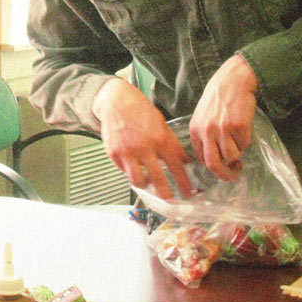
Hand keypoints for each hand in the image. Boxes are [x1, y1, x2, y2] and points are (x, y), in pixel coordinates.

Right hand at [92, 78, 192, 199]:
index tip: (188, 193)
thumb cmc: (139, 110)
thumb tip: (184, 160)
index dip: (184, 183)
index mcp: (160, 139)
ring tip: (149, 184)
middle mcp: (144, 147)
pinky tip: (134, 168)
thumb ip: (173, 143)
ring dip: (145, 186)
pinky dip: (130, 172)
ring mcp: (127, 151)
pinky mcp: (113, 153)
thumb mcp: (162, 124)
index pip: (176, 166)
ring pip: (138, 180)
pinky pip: (124, 171)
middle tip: (170, 201)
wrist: (116, 101)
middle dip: (166, 194)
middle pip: (158, 179)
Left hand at [189, 54, 259, 180]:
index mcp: (195, 130)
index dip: (213, 168)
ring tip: (240, 141)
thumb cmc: (218, 98)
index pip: (200, 158)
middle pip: (213, 164)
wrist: (233, 80)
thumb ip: (205, 135)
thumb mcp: (203, 116)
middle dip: (225, 175)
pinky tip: (244, 127)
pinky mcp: (238, 126)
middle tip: (234, 175)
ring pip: (232, 156)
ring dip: (239, 154)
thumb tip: (215, 158)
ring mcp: (222, 129)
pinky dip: (247, 140)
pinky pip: (245, 144)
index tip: (222, 169)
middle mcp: (206, 131)